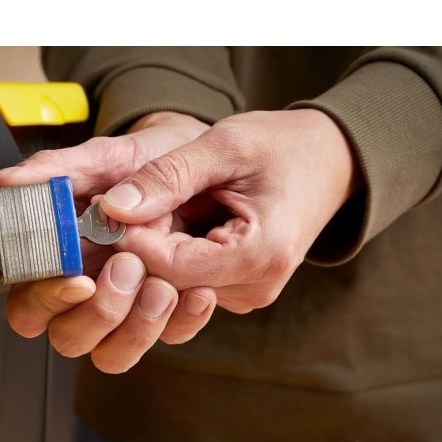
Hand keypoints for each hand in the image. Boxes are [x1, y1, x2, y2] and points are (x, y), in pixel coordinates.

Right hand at [0, 112, 216, 372]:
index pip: (27, 307)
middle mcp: (86, 294)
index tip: (78, 279)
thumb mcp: (103, 158)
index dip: (46, 300)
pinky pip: (169, 339)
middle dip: (99, 313)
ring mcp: (126, 309)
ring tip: (162, 285)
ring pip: (113, 354)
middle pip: (68, 338)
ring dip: (138, 327)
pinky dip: (184, 320)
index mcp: (57, 262)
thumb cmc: (144, 161)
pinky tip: (197, 289)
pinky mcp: (166, 315)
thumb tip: (1, 184)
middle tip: (127, 268)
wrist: (199, 159)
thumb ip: (51, 172)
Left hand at [101, 109, 363, 312]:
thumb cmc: (284, 147)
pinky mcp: (234, 291)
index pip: (170, 267)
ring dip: (155, 246)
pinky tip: (177, 219)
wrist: (331, 160)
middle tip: (133, 200)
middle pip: (167, 281)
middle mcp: (254, 288)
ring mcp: (244, 295)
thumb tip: (111, 208)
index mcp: (260, 257)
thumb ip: (167, 176)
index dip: (132, 239)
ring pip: (171, 283)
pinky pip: (184, 279)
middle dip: (141, 242)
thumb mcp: (225, 146)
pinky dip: (170, 250)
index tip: (110, 207)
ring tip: (166, 204)